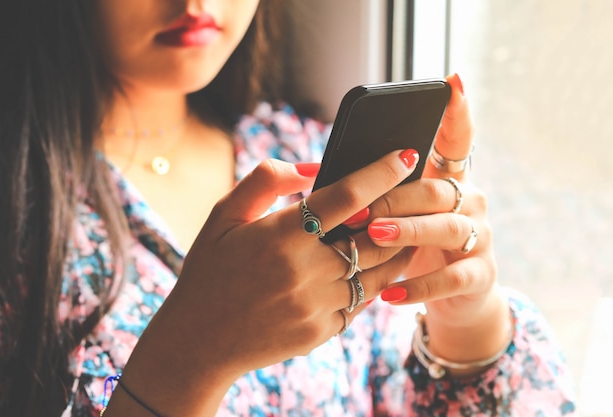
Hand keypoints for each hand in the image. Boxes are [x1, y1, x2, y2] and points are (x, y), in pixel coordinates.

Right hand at [106, 149, 419, 415]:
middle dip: (400, 211)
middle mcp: (305, 271)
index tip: (407, 154)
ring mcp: (317, 305)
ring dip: (396, 248)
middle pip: (376, 235)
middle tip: (413, 194)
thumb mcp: (224, 216)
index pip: (347, 195)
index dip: (382, 171)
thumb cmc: (209, 271)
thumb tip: (312, 167)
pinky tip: (373, 267)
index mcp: (280, 236)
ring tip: (404, 229)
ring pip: (379, 271)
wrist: (199, 340)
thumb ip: (266, 181)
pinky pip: (363, 301)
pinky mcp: (323, 331)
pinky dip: (374, 280)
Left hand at [361, 74, 509, 367]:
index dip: (457, 112)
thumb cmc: (412, 244)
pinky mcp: (479, 275)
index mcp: (449, 179)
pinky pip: (451, 278)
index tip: (452, 82)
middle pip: (436, 189)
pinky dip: (419, 286)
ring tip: (374, 235)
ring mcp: (478, 237)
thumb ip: (377, 190)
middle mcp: (469, 201)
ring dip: (408, 231)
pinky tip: (389, 294)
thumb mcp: (401, 213)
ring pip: (446, 228)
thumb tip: (322, 172)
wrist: (454, 297)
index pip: (458, 139)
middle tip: (357, 205)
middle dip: (395, 195)